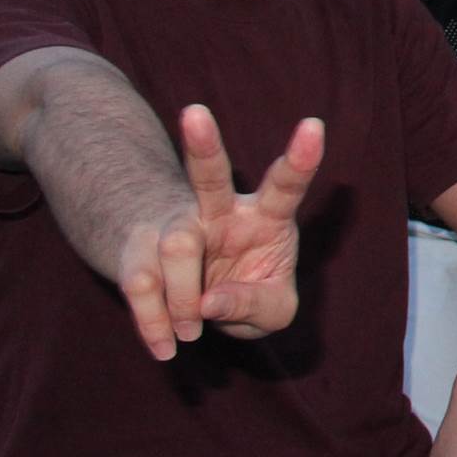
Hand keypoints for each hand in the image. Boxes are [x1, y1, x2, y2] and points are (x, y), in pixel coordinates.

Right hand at [117, 107, 323, 361]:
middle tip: (195, 113)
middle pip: (211, 177)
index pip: (286, 185)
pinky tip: (163, 344)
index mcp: (267, 216)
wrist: (204, 305)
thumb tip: (207, 303)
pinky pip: (142, 282)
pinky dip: (153, 320)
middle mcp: (221, 212)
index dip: (302, 158)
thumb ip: (254, 304)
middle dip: (204, 145)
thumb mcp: (272, 310)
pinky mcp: (144, 255)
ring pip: (176, 241)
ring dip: (184, 294)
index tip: (315, 124)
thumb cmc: (253, 292)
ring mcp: (179, 229)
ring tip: (192, 331)